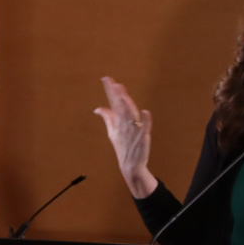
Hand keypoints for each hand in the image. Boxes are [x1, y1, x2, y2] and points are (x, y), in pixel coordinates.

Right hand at [92, 76, 157, 197]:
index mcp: (117, 122)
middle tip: (113, 83)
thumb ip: (107, 118)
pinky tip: (146, 111)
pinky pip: (145, 128)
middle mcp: (124, 125)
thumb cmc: (123, 147)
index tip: (106, 79)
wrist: (131, 165)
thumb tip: (97, 108)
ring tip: (123, 94)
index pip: (112, 103)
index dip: (109, 91)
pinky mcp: (143, 138)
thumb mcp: (112, 132)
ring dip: (127, 105)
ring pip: (130, 116)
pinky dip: (146, 120)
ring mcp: (133, 132)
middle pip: (120, 108)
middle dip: (116, 95)